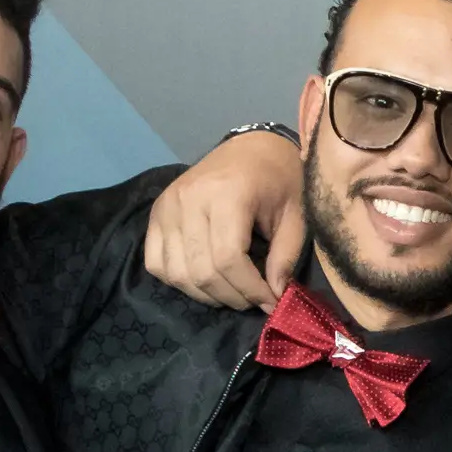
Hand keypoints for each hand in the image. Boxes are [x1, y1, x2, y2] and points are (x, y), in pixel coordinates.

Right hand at [146, 133, 305, 310]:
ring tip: (233, 293)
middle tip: (254, 301)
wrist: (252, 148)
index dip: (250, 289)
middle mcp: (189, 199)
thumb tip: (274, 296)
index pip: (229, 258)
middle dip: (232, 296)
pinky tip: (204, 280)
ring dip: (206, 295)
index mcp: (227, 194)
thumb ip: (284, 257)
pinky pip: (156, 263)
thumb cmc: (279, 180)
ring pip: (177, 273)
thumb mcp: (294, 215)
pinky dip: (179, 281)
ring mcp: (167, 206)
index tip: (270, 302)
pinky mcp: (156, 214)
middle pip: (202, 271)